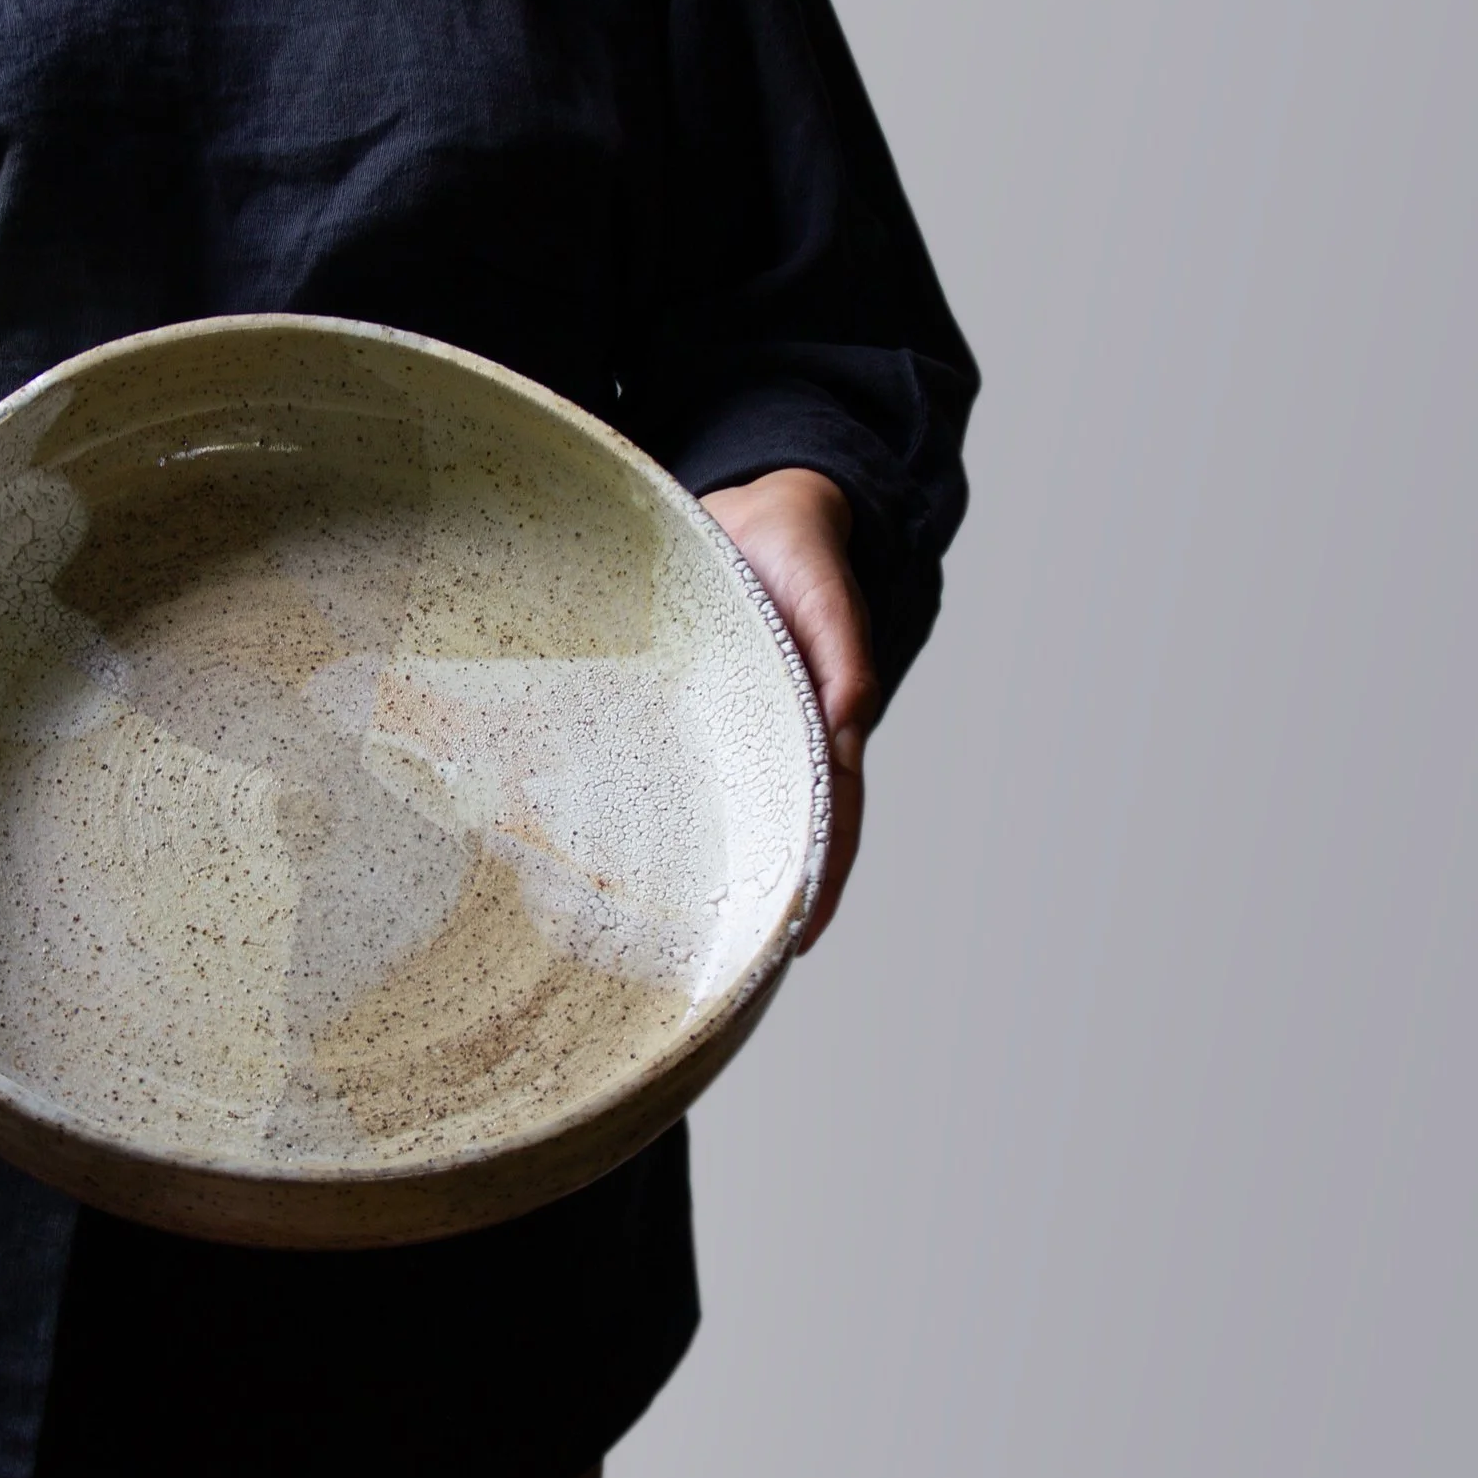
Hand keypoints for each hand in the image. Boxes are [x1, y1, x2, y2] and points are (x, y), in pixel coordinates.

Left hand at [698, 468, 878, 952]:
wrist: (749, 511)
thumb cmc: (795, 551)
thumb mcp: (821, 588)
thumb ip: (839, 644)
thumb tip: (851, 711)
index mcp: (821, 718)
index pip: (829, 814)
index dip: (821, 877)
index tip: (799, 938)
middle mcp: (775, 735)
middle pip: (775, 830)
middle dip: (759, 896)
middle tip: (731, 966)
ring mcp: (731, 727)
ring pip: (726, 809)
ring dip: (710, 865)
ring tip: (676, 934)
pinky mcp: (687, 708)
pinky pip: (679, 769)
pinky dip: (664, 812)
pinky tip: (627, 853)